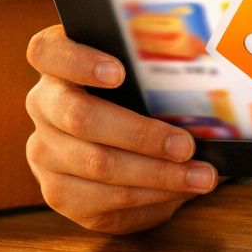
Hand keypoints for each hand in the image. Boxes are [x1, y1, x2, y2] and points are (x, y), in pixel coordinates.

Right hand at [24, 25, 217, 233]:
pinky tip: (179, 192)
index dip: (80, 61)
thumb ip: (158, 70)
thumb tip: (208, 72)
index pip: (48, 51)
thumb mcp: (143, 74)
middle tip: (186, 145)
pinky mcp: (58, 192)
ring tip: (200, 176)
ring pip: (97, 165)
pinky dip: (150, 198)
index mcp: (57, 63)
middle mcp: (43, 105)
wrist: (124, 143)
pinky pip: (104, 201)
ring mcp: (44, 151)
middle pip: (81, 117)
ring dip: (157, 175)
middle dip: (141, 134)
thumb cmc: (142, 96)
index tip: (120, 73)